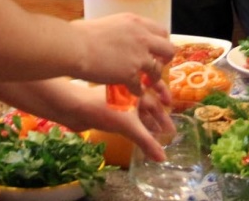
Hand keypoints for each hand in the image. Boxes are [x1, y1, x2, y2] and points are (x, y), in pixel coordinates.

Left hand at [44, 80, 175, 162]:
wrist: (74, 108)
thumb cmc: (104, 110)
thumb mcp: (129, 127)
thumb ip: (147, 142)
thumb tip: (163, 158)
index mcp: (138, 90)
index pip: (157, 100)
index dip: (166, 111)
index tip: (173, 123)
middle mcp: (130, 93)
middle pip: (148, 106)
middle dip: (157, 119)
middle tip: (166, 133)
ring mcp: (118, 101)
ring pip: (137, 112)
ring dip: (146, 123)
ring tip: (154, 136)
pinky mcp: (108, 109)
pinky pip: (126, 116)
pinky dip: (134, 125)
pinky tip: (135, 134)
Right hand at [72, 13, 175, 94]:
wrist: (75, 47)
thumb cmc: (81, 34)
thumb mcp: (109, 24)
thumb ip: (123, 31)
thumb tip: (123, 37)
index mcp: (136, 22)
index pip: (161, 31)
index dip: (160, 43)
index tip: (155, 50)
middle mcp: (142, 37)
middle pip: (168, 49)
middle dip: (165, 60)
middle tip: (157, 66)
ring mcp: (138, 56)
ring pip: (157, 70)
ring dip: (153, 78)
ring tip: (146, 82)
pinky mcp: (130, 74)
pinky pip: (140, 86)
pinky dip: (138, 91)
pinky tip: (133, 93)